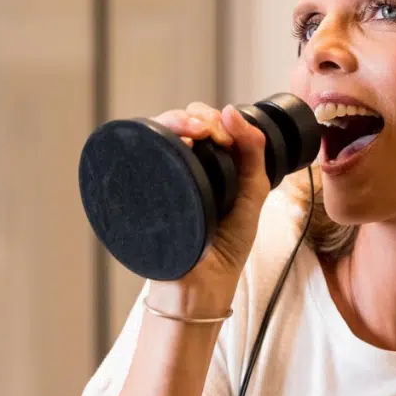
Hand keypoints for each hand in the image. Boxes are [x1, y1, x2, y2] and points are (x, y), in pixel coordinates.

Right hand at [145, 102, 271, 315]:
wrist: (201, 284)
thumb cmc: (226, 245)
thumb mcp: (252, 193)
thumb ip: (254, 154)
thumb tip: (234, 111)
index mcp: (210, 165)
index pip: (206, 124)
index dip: (217, 118)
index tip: (227, 131)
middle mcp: (183, 166)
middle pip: (182, 122)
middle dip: (199, 117)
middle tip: (212, 132)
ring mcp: (161, 175)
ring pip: (160, 131)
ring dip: (179, 121)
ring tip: (197, 132)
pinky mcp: (142, 187)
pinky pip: (142, 152)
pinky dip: (157, 138)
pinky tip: (176, 142)